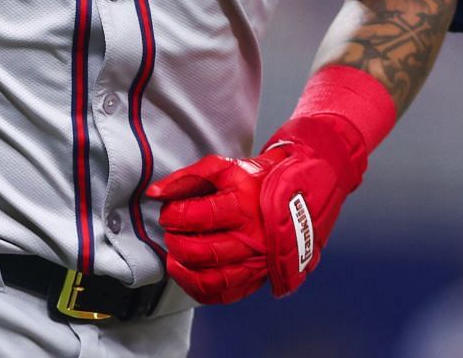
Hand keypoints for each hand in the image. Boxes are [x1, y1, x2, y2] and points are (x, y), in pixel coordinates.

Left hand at [146, 114, 365, 301]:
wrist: (306, 190)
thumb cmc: (263, 179)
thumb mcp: (228, 167)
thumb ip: (189, 178)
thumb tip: (156, 193)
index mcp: (244, 206)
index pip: (196, 216)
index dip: (174, 215)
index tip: (170, 212)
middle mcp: (253, 237)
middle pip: (201, 251)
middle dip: (176, 242)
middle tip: (172, 233)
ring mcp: (258, 260)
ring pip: (211, 278)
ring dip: (184, 271)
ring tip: (175, 257)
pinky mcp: (260, 275)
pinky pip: (226, 294)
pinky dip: (201, 291)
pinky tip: (190, 277)